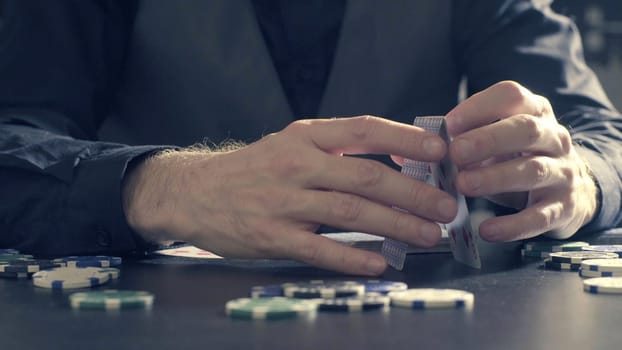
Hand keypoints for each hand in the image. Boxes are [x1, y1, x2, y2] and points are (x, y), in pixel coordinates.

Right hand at [123, 116, 456, 274]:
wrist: (194, 191)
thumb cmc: (253, 169)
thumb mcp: (290, 144)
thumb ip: (335, 152)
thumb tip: (394, 164)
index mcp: (305, 136)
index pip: (364, 130)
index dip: (406, 139)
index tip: (441, 151)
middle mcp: (296, 164)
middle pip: (366, 177)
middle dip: (413, 192)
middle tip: (446, 206)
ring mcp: (283, 202)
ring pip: (350, 213)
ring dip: (396, 224)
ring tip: (429, 234)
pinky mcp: (271, 237)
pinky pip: (320, 249)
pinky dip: (354, 256)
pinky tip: (380, 262)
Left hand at [445, 81, 597, 240]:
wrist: (570, 191)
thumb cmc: (517, 159)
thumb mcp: (495, 142)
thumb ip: (459, 140)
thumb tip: (411, 151)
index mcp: (533, 112)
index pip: (511, 96)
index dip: (479, 108)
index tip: (449, 125)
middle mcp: (554, 138)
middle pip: (526, 130)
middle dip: (487, 140)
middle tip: (455, 153)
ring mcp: (563, 172)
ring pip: (533, 170)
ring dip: (495, 177)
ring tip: (463, 185)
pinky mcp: (564, 208)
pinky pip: (540, 217)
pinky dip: (513, 225)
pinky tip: (487, 230)